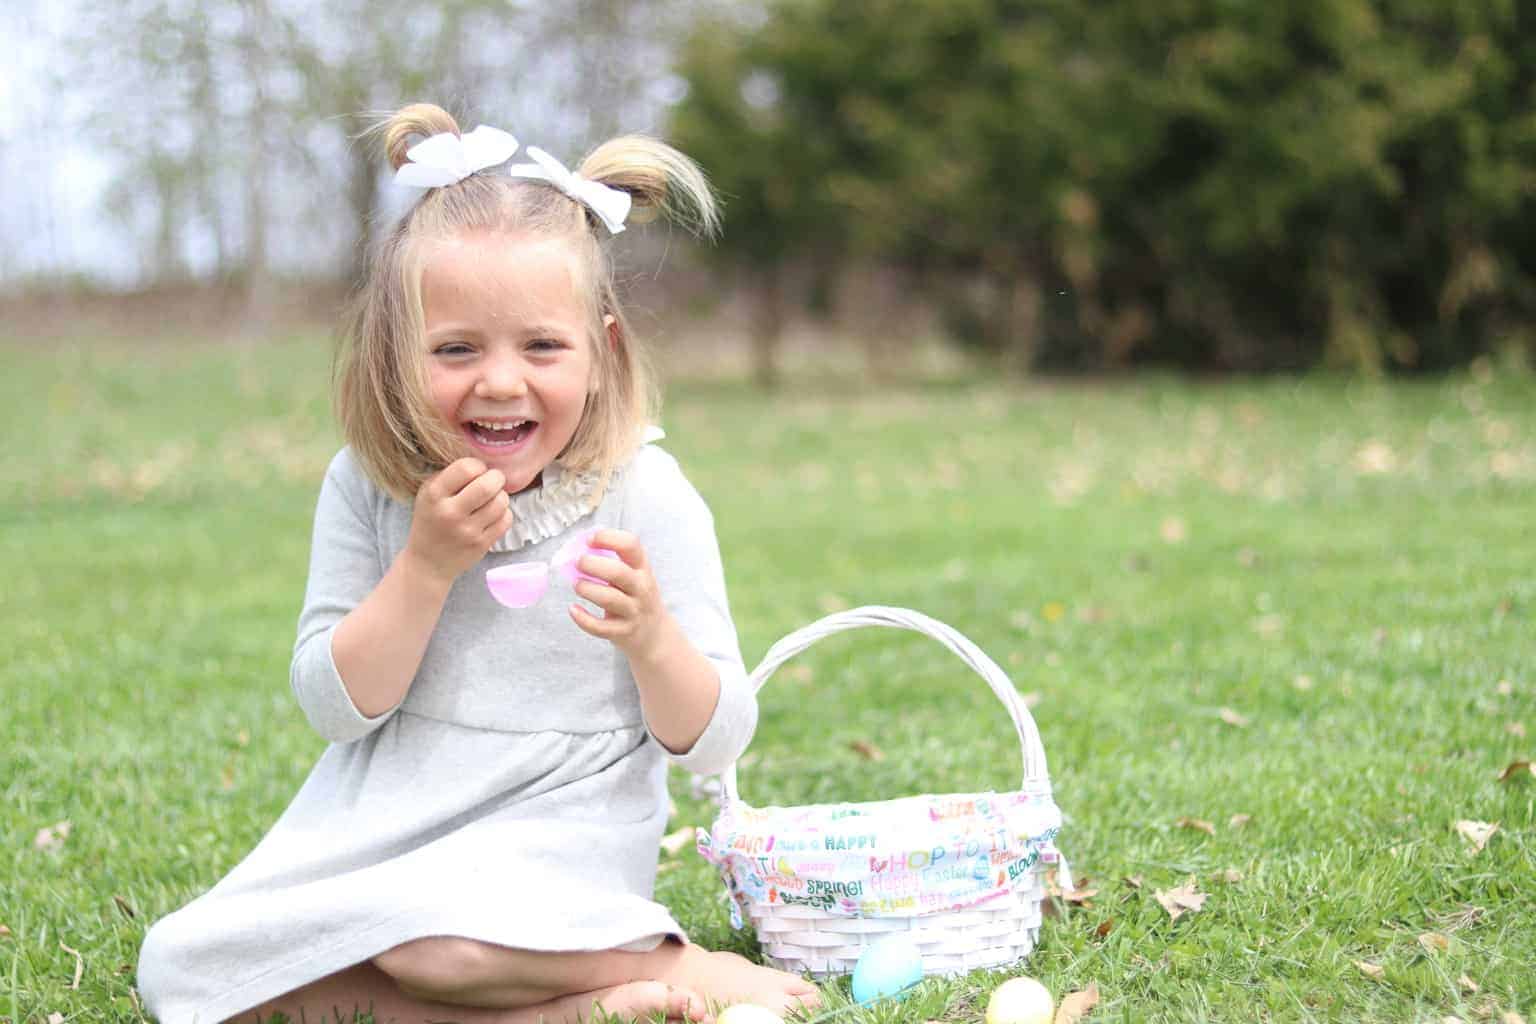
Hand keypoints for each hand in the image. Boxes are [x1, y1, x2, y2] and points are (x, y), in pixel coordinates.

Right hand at [404, 458, 511, 583]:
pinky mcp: (481, 544)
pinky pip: (506, 520)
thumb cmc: (431, 520)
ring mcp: (467, 531)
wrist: (427, 563)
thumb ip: (451, 475)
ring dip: (501, 496)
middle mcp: (450, 513)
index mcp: (434, 495)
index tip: (477, 472)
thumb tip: (484, 462)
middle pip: (488, 485)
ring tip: (492, 499)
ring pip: (501, 502)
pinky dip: (504, 513)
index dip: (478, 466)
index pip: (466, 468)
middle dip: (496, 478)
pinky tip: (493, 515)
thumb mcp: (428, 493)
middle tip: (493, 481)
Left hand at [569, 530, 672, 659]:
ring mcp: (634, 610)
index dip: (608, 538)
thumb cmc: (636, 596)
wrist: (654, 633)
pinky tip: (573, 609)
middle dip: (592, 565)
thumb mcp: (634, 575)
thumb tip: (577, 547)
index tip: (589, 540)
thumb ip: (612, 561)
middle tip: (578, 563)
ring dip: (587, 589)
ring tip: (577, 585)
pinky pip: (601, 627)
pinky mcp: (623, 631)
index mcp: (642, 567)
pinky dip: (583, 618)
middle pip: (618, 572)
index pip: (630, 545)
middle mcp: (641, 587)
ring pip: (609, 599)